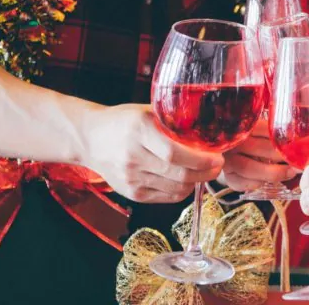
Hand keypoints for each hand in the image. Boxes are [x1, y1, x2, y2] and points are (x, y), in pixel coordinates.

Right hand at [80, 104, 223, 202]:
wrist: (90, 139)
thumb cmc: (123, 121)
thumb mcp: (147, 111)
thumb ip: (174, 120)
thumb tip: (208, 128)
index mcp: (139, 130)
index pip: (175, 153)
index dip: (201, 159)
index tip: (217, 157)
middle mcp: (133, 156)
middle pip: (179, 174)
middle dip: (206, 173)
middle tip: (217, 165)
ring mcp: (131, 177)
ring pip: (176, 188)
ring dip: (196, 182)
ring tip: (205, 172)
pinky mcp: (131, 193)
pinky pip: (167, 197)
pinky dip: (182, 190)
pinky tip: (186, 179)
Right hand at [220, 118, 297, 190]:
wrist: (223, 155)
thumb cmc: (249, 142)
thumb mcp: (258, 132)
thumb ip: (273, 132)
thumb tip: (301, 137)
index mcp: (243, 127)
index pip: (263, 129)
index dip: (282, 137)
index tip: (299, 143)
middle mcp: (233, 143)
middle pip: (257, 148)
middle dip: (280, 156)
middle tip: (298, 161)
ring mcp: (228, 160)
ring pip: (249, 168)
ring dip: (273, 173)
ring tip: (290, 173)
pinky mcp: (228, 177)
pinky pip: (242, 183)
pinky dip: (258, 183)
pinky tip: (269, 182)